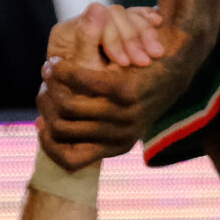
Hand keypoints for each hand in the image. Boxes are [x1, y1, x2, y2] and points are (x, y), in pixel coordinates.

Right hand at [37, 9, 208, 167]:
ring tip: (49, 71)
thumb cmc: (142, 84)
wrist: (178, 59)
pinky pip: (79, 82)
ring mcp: (123, 115)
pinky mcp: (125, 90)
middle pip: (61, 129)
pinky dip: (63, 72)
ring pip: (66, 106)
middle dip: (45, 106)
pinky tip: (59, 64)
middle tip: (44, 86)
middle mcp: (120, 136)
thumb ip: (89, 121)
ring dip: (50, 87)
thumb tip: (48, 127)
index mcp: (116, 146)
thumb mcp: (117, 110)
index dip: (48, 142)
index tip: (41, 123)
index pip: (69, 159)